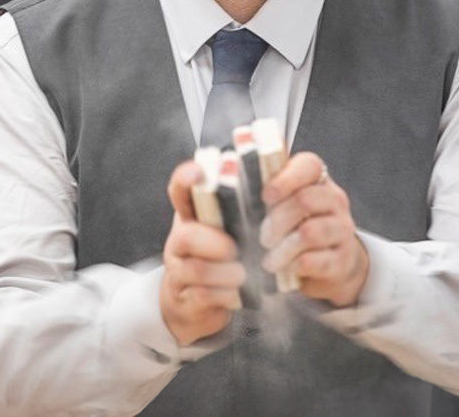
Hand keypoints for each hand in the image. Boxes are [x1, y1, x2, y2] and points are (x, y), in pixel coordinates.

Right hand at [159, 160, 246, 345]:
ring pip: (195, 268)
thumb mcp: (230, 223)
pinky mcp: (187, 297)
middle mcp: (181, 238)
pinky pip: (203, 295)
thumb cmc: (222, 254)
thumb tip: (279, 157)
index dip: (187, 177)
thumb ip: (247, 196)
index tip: (201, 172)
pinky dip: (225, 294)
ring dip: (224, 272)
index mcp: (194, 213)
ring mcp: (179, 269)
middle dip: (213, 242)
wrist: (195, 302)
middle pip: (186, 234)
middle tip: (235, 248)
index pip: (180, 188)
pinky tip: (238, 292)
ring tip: (243, 274)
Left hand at [259, 152, 368, 306]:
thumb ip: (267, 189)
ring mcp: (342, 229)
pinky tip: (286, 268)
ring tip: (269, 259)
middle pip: (305, 200)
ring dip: (282, 248)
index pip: (309, 165)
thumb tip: (229, 164)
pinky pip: (316, 260)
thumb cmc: (296, 227)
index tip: (265, 196)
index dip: (285, 179)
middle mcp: (335, 200)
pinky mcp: (343, 258)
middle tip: (262, 237)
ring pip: (309, 233)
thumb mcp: (285, 205)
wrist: (331, 263)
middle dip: (277, 221)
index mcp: (318, 180)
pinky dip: (294, 265)